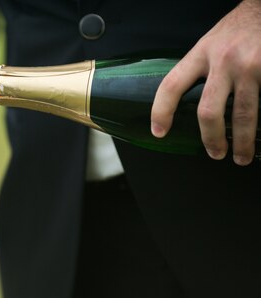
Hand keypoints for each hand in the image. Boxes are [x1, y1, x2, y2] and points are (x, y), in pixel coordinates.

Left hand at [151, 0, 260, 165]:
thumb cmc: (238, 29)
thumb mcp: (211, 43)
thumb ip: (200, 69)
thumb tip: (186, 103)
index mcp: (201, 53)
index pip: (171, 86)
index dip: (161, 111)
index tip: (159, 132)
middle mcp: (223, 60)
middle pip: (208, 111)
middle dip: (211, 139)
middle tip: (214, 153)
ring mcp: (250, 65)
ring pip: (242, 114)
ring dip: (242, 141)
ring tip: (241, 156)